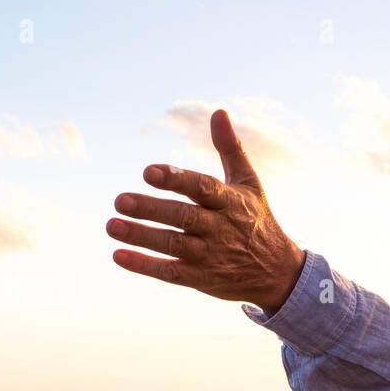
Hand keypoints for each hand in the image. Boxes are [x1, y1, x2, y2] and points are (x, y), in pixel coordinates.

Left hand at [107, 109, 305, 309]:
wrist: (278, 273)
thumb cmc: (257, 220)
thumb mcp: (249, 183)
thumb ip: (231, 149)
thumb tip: (219, 112)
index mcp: (230, 202)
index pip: (202, 188)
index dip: (176, 180)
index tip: (148, 172)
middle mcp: (220, 228)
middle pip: (183, 217)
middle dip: (151, 209)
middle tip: (119, 200)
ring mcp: (211, 256)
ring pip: (173, 245)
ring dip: (141, 236)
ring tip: (111, 225)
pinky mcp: (202, 278)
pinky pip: (172, 273)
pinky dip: (145, 266)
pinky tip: (119, 256)